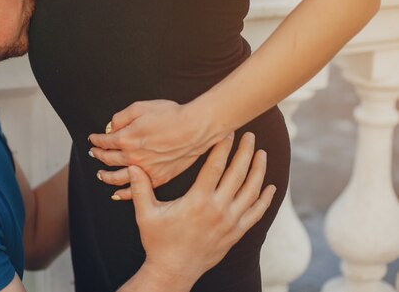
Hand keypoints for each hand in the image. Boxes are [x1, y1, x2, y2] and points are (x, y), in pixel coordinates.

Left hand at [89, 99, 229, 190]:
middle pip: (108, 159)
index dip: (96, 139)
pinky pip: (136, 190)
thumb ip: (121, 117)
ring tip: (100, 175)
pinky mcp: (158, 178)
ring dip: (106, 176)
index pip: (104, 141)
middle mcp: (132, 157)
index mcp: (126, 138)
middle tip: (94, 154)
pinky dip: (124, 193)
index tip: (93, 139)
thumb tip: (111, 128)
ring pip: (118, 178)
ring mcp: (145, 170)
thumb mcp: (141, 107)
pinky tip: (117, 194)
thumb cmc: (171, 115)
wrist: (195, 128)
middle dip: (98, 155)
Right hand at [129, 133, 275, 280]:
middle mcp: (218, 210)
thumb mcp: (145, 214)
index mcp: (198, 201)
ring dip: (258, 171)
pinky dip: (264, 199)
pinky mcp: (236, 234)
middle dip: (245, 152)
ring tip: (262, 153)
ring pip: (251, 191)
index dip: (223, 146)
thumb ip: (140, 188)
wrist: (173, 271)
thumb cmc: (158, 241)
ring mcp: (230, 222)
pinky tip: (270, 187)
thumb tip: (132, 165)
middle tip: (250, 135)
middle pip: (238, 174)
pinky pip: (256, 213)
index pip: (215, 166)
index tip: (228, 131)